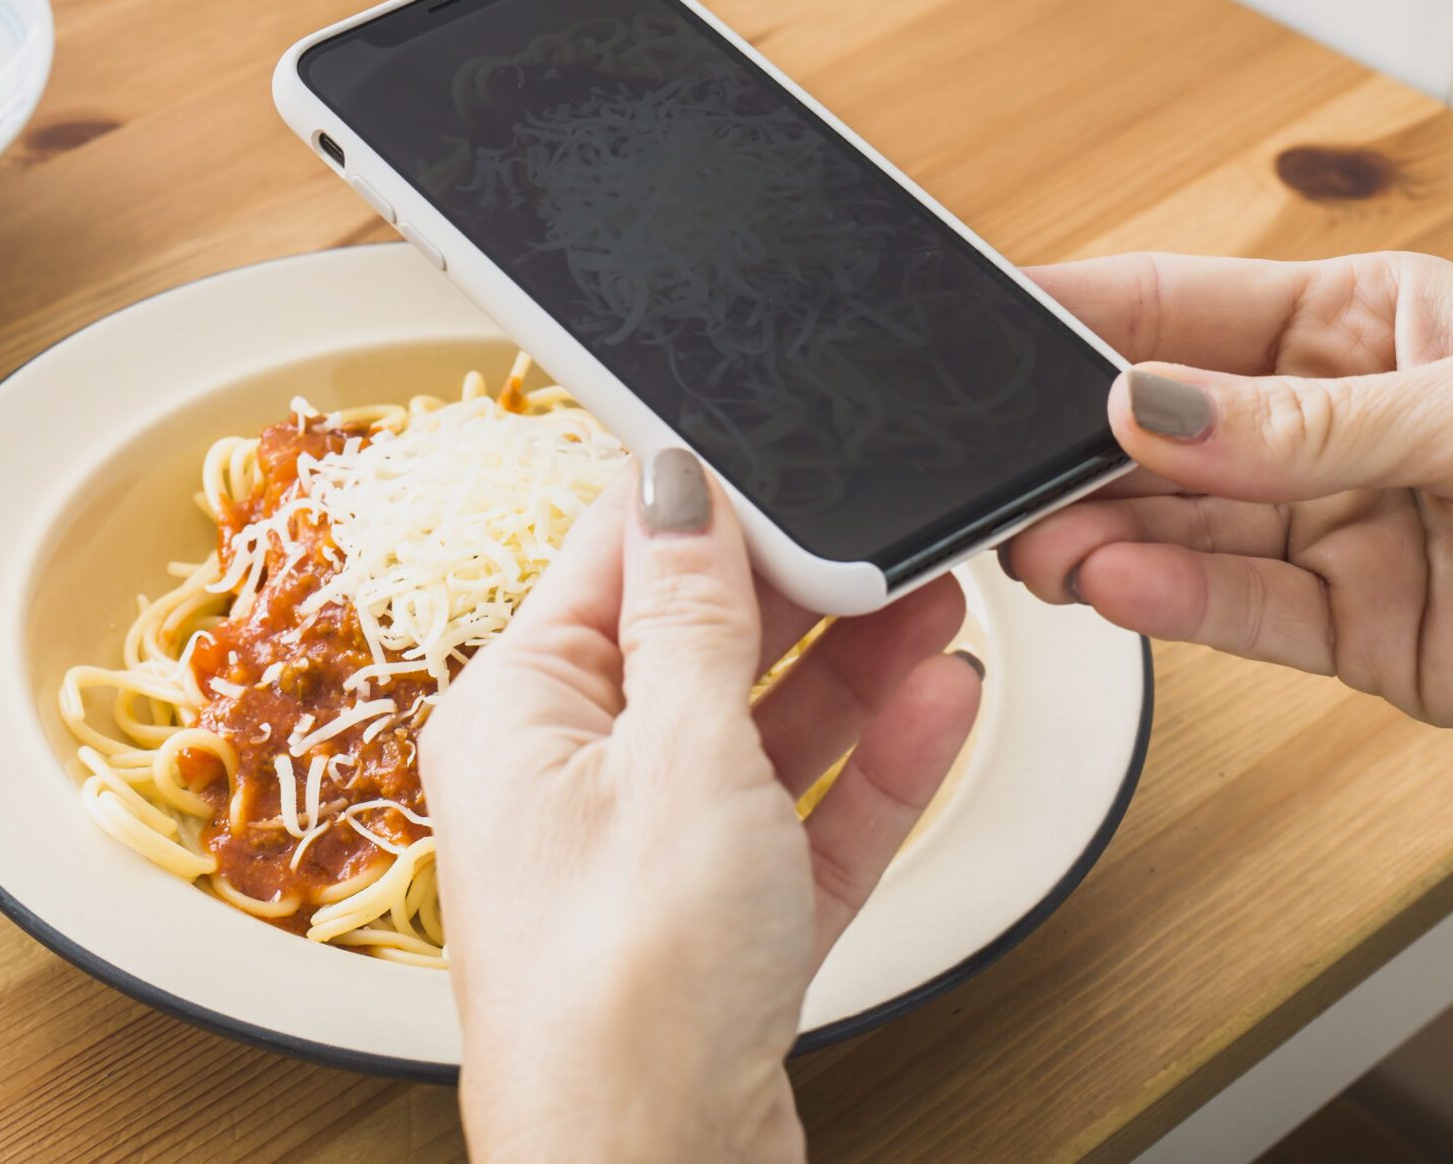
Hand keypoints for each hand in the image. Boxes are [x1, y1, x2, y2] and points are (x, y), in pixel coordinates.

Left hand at [424, 450, 982, 1163]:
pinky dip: (869, 769)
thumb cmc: (622, 988)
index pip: (610, 563)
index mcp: (514, 713)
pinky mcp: (721, 927)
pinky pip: (803, 820)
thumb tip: (678, 489)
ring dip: (853, 668)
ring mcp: (648, 856)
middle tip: (894, 533)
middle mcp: (569, 779)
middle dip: (801, 587)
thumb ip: (694, 617)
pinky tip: (937, 708)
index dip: (706, 508)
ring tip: (938, 599)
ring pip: (762, 729)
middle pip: (695, 642)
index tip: (791, 464)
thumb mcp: (676, 756)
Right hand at [1006, 251, 1452, 757]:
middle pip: (1170, 426)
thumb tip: (1151, 408)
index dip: (1089, 315)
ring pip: (1188, 524)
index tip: (993, 329)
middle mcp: (1339, 422)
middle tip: (1005, 470)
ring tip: (1049, 541)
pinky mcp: (1358, 631)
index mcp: (1370, 324)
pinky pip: (1242, 611)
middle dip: (1080, 445)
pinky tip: (1120, 584)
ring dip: (1108, 531)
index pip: (1193, 307)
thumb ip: (1303, 428)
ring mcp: (1343, 527)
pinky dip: (1175, 601)